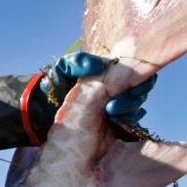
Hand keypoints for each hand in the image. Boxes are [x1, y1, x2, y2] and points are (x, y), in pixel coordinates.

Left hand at [37, 52, 155, 123]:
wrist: (45, 111)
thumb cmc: (55, 85)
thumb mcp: (62, 69)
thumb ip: (76, 62)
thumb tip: (98, 65)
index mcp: (110, 71)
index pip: (135, 69)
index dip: (141, 74)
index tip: (132, 82)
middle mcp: (117, 87)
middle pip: (141, 87)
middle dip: (137, 93)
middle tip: (123, 98)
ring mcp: (117, 106)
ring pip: (136, 104)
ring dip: (129, 107)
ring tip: (111, 111)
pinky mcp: (116, 123)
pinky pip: (131, 121)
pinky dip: (128, 120)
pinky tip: (116, 121)